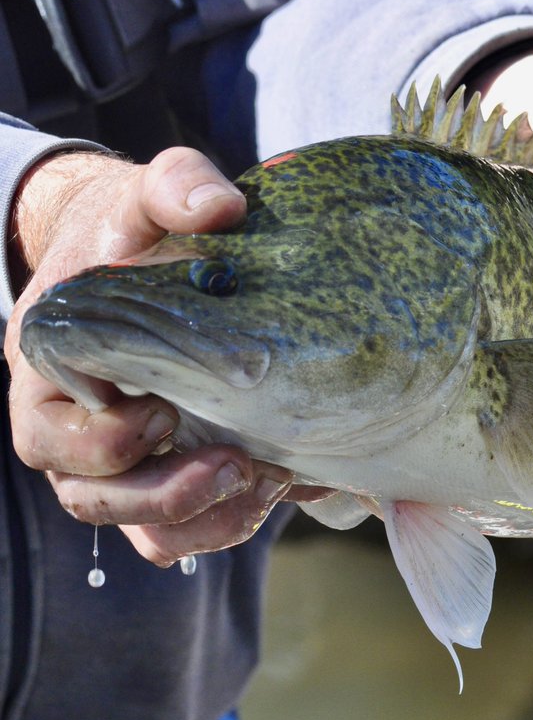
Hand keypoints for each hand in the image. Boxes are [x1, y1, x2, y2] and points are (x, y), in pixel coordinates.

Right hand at [5, 148, 295, 564]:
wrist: (149, 256)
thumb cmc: (132, 232)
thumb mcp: (145, 197)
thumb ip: (171, 190)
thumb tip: (220, 206)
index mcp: (51, 375)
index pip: (53, 438)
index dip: (106, 442)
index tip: (165, 413)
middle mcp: (80, 432)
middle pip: (100, 499)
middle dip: (168, 495)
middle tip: (238, 466)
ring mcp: (131, 462)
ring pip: (151, 529)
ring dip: (210, 519)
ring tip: (271, 484)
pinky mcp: (181, 471)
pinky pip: (195, 524)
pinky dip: (239, 515)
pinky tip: (294, 483)